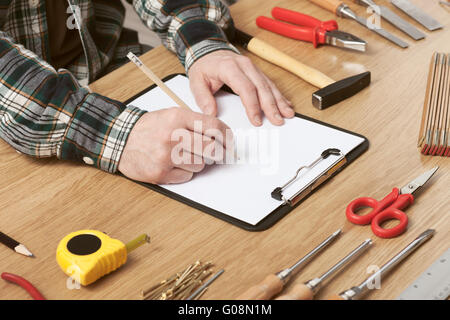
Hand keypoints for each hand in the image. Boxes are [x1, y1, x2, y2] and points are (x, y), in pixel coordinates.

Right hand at [118, 108, 232, 183]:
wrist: (120, 140)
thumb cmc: (147, 128)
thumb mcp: (170, 115)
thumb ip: (194, 122)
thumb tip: (220, 135)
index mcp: (177, 117)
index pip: (213, 126)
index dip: (226, 135)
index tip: (229, 140)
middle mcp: (172, 136)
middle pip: (211, 148)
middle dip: (217, 151)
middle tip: (217, 152)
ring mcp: (166, 156)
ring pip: (201, 164)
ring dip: (197, 161)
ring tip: (183, 155)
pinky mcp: (161, 173)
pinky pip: (187, 175)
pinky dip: (185, 171)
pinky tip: (174, 164)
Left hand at [188, 50, 294, 126]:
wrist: (207, 51)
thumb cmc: (204, 66)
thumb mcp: (196, 81)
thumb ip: (202, 98)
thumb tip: (211, 113)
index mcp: (230, 67)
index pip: (245, 88)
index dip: (252, 105)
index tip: (256, 119)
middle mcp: (245, 66)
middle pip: (262, 87)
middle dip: (271, 106)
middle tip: (277, 120)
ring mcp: (253, 68)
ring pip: (269, 85)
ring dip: (279, 101)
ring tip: (287, 114)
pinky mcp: (257, 71)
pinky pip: (270, 83)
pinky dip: (278, 95)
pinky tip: (285, 104)